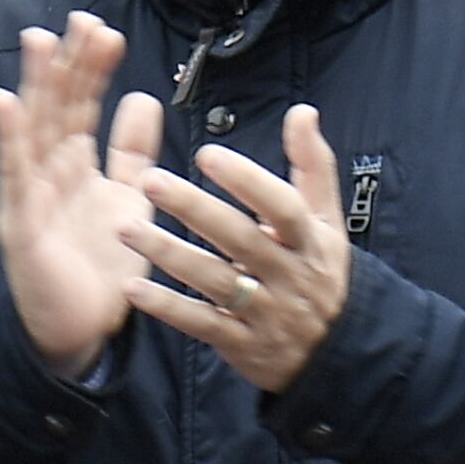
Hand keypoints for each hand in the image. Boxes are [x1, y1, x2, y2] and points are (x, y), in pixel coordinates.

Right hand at [0, 15, 161, 377]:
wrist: (82, 333)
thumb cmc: (101, 268)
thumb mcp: (128, 198)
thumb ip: (132, 152)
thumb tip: (140, 98)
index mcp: (73, 167)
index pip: (79, 106)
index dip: (88, 68)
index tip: (100, 28)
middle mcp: (46, 175)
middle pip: (55, 109)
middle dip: (65, 65)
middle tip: (79, 21)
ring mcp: (28, 197)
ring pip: (31, 131)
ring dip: (34, 86)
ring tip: (39, 42)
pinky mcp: (19, 226)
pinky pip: (12, 176)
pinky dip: (7, 139)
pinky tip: (3, 103)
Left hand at [129, 104, 354, 394]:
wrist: (339, 352)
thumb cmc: (320, 270)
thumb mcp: (325, 221)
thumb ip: (312, 166)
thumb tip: (302, 111)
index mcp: (309, 240)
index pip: (281, 206)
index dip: (247, 180)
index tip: (207, 153)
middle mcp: (288, 274)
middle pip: (240, 239)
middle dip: (195, 209)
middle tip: (148, 179)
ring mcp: (265, 312)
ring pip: (214, 280)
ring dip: (168, 254)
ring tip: (124, 227)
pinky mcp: (241, 343)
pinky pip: (201, 324)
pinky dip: (168, 307)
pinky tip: (132, 287)